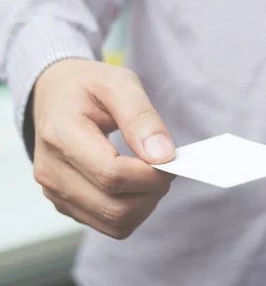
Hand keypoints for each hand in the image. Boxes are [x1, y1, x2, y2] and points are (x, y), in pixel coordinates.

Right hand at [32, 59, 174, 238]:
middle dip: (152, 191)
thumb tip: (163, 155)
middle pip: (115, 207)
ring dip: (145, 204)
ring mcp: (55, 192)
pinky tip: (137, 185)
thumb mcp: (119, 84)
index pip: (112, 175)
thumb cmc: (88, 86)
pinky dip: (132, 211)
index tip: (171, 158)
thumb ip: (142, 117)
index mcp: (60, 135)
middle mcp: (51, 171)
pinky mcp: (65, 204)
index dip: (151, 174)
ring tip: (152, 175)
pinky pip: (108, 224)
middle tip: (166, 166)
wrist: (55, 94)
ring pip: (114, 222)